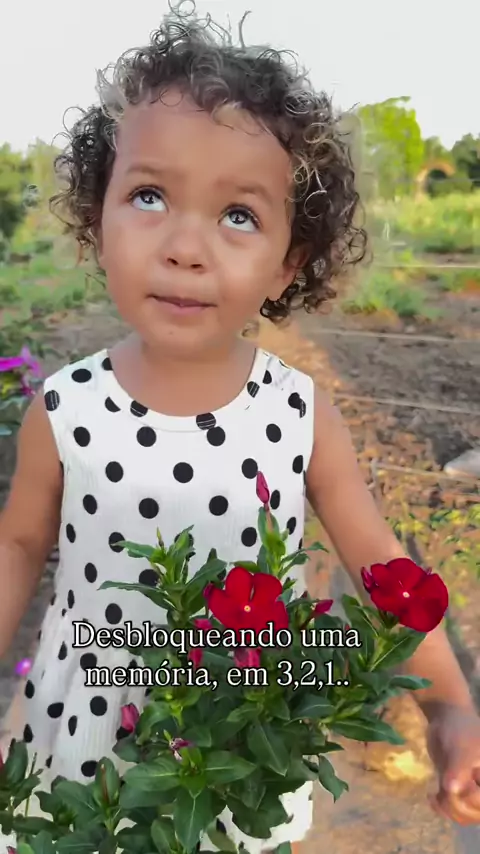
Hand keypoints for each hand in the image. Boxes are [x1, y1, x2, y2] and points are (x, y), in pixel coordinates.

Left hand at [427, 705, 479, 824]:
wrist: (447, 718)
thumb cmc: (459, 728)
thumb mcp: (460, 746)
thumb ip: (458, 768)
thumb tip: (452, 789)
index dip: (470, 801)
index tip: (453, 789)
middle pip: (477, 814)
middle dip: (458, 808)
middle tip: (442, 793)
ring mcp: (473, 789)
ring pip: (466, 815)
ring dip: (449, 810)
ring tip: (435, 797)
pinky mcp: (459, 789)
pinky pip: (454, 809)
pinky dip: (443, 808)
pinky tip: (432, 797)